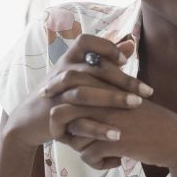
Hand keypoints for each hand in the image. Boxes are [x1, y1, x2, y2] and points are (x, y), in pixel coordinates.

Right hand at [3, 34, 152, 149]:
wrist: (29, 119)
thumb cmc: (63, 94)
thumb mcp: (82, 74)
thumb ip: (106, 59)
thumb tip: (130, 44)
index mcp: (68, 58)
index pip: (86, 42)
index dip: (106, 47)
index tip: (126, 61)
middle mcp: (60, 72)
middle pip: (92, 69)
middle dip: (122, 79)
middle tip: (147, 91)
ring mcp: (55, 95)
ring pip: (84, 92)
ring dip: (112, 98)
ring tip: (137, 105)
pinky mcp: (53, 117)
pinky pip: (75, 119)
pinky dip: (97, 127)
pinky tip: (117, 134)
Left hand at [57, 99, 176, 171]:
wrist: (176, 139)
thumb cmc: (150, 121)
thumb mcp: (125, 101)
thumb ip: (102, 99)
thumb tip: (77, 110)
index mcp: (105, 87)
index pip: (67, 92)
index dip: (58, 110)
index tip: (61, 124)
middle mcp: (103, 100)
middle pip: (62, 115)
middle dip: (65, 132)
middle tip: (77, 142)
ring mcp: (108, 120)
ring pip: (73, 139)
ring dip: (84, 150)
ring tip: (101, 153)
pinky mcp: (114, 141)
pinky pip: (87, 156)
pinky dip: (97, 163)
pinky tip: (115, 161)